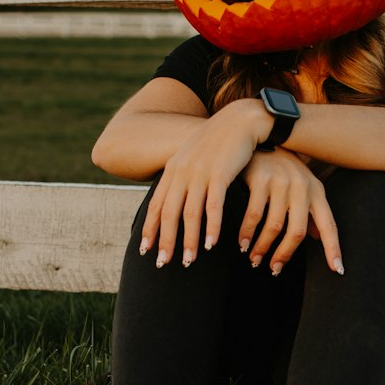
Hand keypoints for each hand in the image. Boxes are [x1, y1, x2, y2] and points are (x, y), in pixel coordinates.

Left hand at [140, 99, 265, 266]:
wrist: (239, 120)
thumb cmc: (218, 143)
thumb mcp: (193, 158)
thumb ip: (182, 177)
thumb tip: (174, 199)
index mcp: (173, 170)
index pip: (157, 204)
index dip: (150, 229)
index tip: (144, 250)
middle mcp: (182, 172)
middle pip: (169, 213)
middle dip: (165, 240)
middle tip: (162, 264)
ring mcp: (200, 172)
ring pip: (189, 213)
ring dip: (188, 240)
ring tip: (188, 262)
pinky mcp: (220, 174)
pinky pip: (213, 206)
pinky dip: (212, 227)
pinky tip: (212, 245)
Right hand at [239, 150, 342, 275]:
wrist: (262, 135)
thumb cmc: (282, 168)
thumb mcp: (302, 187)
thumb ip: (309, 213)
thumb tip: (318, 238)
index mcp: (317, 192)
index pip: (329, 225)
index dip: (333, 249)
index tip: (337, 270)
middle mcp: (303, 187)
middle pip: (296, 232)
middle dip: (284, 255)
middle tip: (273, 269)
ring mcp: (282, 182)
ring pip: (273, 226)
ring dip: (262, 248)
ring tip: (254, 259)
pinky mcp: (261, 178)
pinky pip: (254, 214)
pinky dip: (247, 233)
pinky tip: (242, 242)